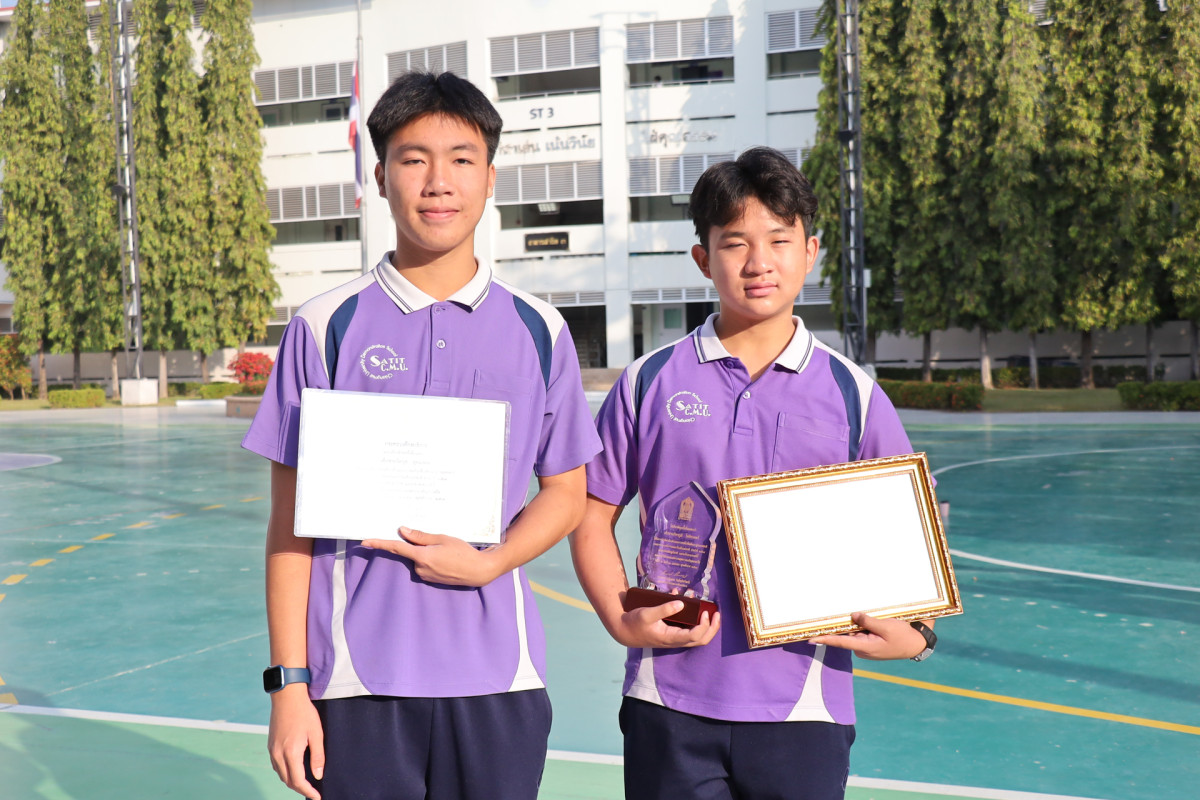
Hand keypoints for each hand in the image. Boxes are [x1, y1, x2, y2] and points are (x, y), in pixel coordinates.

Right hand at [268, 684, 323, 798]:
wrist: (287, 697)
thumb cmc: (304, 713)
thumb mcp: (316, 734)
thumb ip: (318, 756)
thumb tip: (318, 776)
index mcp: (290, 752)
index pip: (298, 781)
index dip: (308, 792)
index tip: (317, 797)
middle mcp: (278, 754)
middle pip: (287, 781)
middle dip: (300, 789)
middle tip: (313, 792)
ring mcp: (272, 749)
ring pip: (281, 774)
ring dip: (292, 781)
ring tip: (306, 783)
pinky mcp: (270, 745)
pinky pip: (276, 765)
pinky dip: (285, 772)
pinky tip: (294, 769)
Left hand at [361, 527, 503, 586]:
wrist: (479, 571)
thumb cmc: (463, 553)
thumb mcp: (443, 539)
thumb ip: (420, 536)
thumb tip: (402, 531)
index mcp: (422, 556)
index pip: (396, 548)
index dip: (380, 544)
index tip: (365, 541)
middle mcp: (420, 568)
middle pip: (410, 552)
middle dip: (419, 545)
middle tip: (439, 542)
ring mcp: (426, 575)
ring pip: (419, 559)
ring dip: (427, 553)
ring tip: (448, 551)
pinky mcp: (431, 579)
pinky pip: (425, 566)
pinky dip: (432, 560)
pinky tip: (447, 558)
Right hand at [612, 596, 720, 648]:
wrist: (624, 632)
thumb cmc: (634, 623)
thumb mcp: (647, 613)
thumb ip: (664, 609)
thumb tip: (681, 602)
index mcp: (670, 637)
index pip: (695, 636)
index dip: (703, 625)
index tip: (704, 612)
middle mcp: (675, 640)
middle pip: (701, 640)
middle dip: (712, 628)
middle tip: (717, 614)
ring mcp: (674, 638)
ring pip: (697, 637)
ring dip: (705, 625)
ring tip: (709, 610)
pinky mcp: (671, 634)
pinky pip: (688, 630)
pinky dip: (693, 620)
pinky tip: (688, 604)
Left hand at [809, 612, 927, 660]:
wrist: (916, 644)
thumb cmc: (903, 635)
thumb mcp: (886, 626)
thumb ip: (868, 621)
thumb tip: (853, 616)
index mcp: (865, 647)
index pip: (840, 642)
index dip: (825, 639)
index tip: (810, 638)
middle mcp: (862, 649)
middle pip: (847, 635)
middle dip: (842, 625)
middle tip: (837, 615)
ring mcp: (866, 648)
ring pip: (854, 633)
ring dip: (855, 625)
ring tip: (865, 617)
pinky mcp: (870, 644)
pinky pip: (861, 634)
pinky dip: (861, 627)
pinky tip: (866, 619)